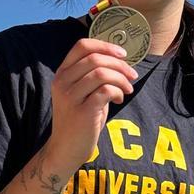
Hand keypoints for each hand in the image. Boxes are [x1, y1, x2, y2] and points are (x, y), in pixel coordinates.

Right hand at [47, 38, 137, 168]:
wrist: (66, 149)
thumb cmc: (78, 118)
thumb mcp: (81, 92)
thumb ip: (92, 75)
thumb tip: (119, 60)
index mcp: (62, 74)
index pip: (82, 46)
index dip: (105, 45)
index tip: (123, 54)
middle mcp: (62, 82)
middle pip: (95, 58)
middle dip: (120, 65)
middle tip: (132, 75)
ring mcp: (70, 97)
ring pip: (102, 73)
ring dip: (121, 79)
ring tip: (127, 90)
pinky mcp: (82, 112)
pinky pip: (106, 91)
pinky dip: (118, 92)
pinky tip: (119, 100)